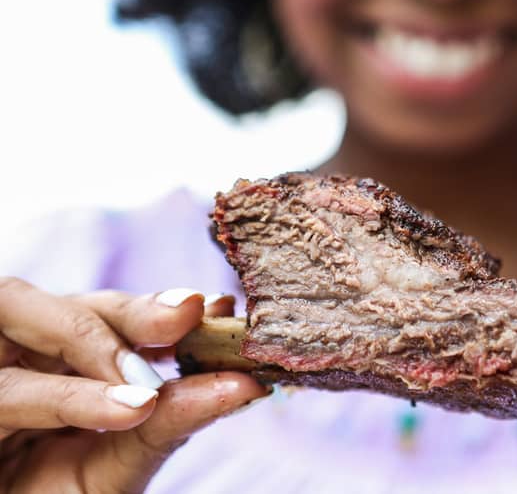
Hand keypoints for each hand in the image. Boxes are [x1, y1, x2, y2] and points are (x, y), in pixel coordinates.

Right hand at [0, 277, 269, 492]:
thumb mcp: (121, 461)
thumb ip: (173, 421)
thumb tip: (246, 385)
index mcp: (65, 358)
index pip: (114, 313)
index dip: (164, 306)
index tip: (221, 307)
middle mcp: (26, 353)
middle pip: (75, 302)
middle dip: (135, 308)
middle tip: (191, 313)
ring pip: (24, 313)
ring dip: (94, 342)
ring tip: (149, 387)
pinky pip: (9, 388)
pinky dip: (70, 395)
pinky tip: (128, 408)